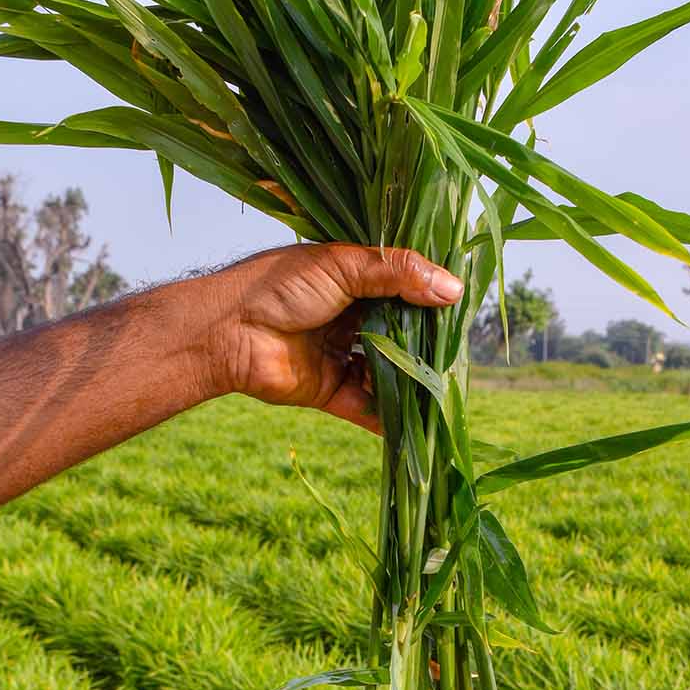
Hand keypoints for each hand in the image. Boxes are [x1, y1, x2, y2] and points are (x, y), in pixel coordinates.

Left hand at [208, 243, 463, 431]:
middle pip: (399, 333)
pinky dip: (390, 417)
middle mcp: (350, 317)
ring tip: (444, 388)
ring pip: (386, 372)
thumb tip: (453, 288)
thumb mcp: (343, 266)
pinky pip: (367, 407)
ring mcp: (341, 355)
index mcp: (352, 280)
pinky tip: (419, 423)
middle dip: (425, 344)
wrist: (228, 332)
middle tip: (458, 352)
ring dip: (411, 381)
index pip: (402, 289)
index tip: (461, 308)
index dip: (429, 298)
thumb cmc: (279, 287)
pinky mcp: (331, 392)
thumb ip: (398, 273)